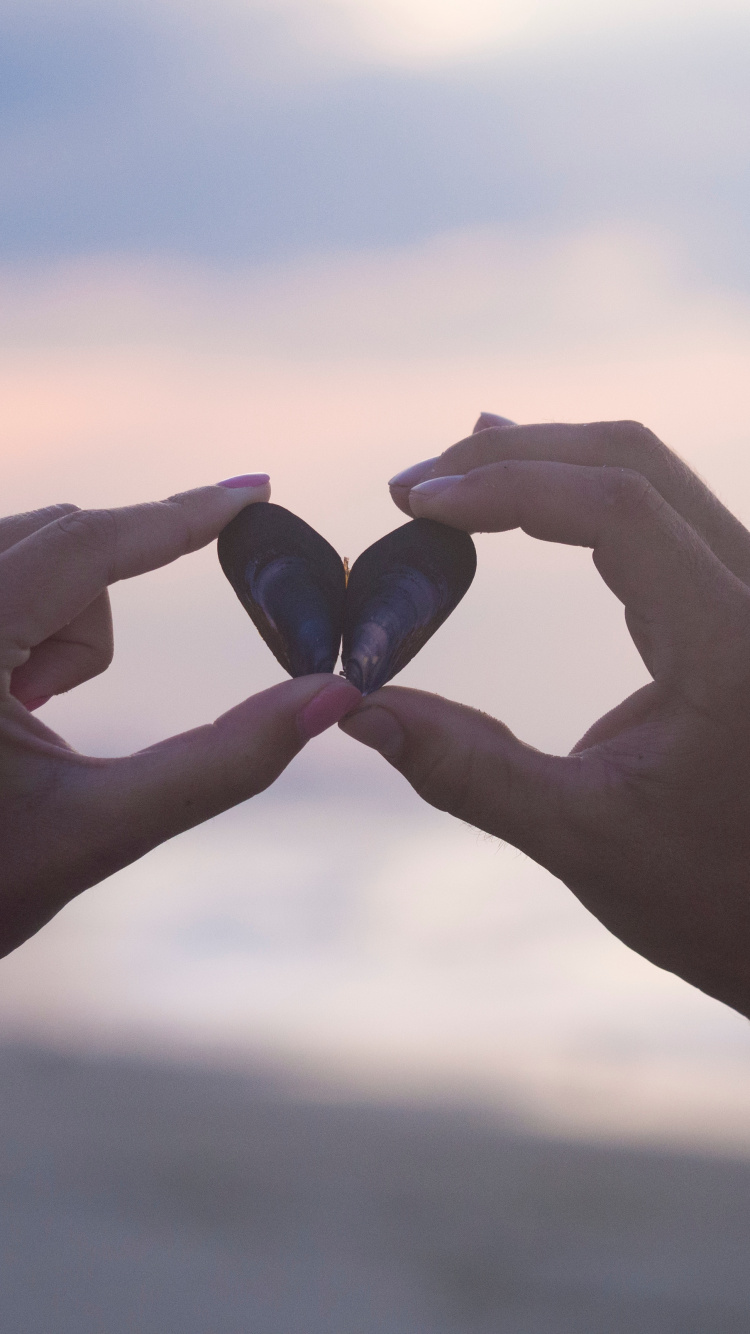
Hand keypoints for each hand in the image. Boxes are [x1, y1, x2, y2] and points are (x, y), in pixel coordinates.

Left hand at [0, 482, 358, 956]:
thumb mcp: (101, 828)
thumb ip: (223, 762)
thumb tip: (329, 698)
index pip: (85, 542)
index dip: (182, 515)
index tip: (255, 490)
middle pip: (59, 540)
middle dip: (90, 624)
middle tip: (50, 714)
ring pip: (30, 553)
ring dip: (57, 629)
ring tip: (21, 722)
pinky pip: (3, 575)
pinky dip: (26, 627)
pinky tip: (3, 707)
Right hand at [341, 414, 749, 1016]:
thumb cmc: (710, 896)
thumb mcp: (582, 839)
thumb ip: (465, 770)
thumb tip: (354, 710)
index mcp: (730, 644)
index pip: (618, 507)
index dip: (508, 486)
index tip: (414, 502)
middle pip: (634, 463)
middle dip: (513, 457)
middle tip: (411, 487)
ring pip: (649, 476)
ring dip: (544, 463)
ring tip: (447, 481)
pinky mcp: (735, 605)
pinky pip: (660, 513)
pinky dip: (578, 495)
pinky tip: (521, 496)